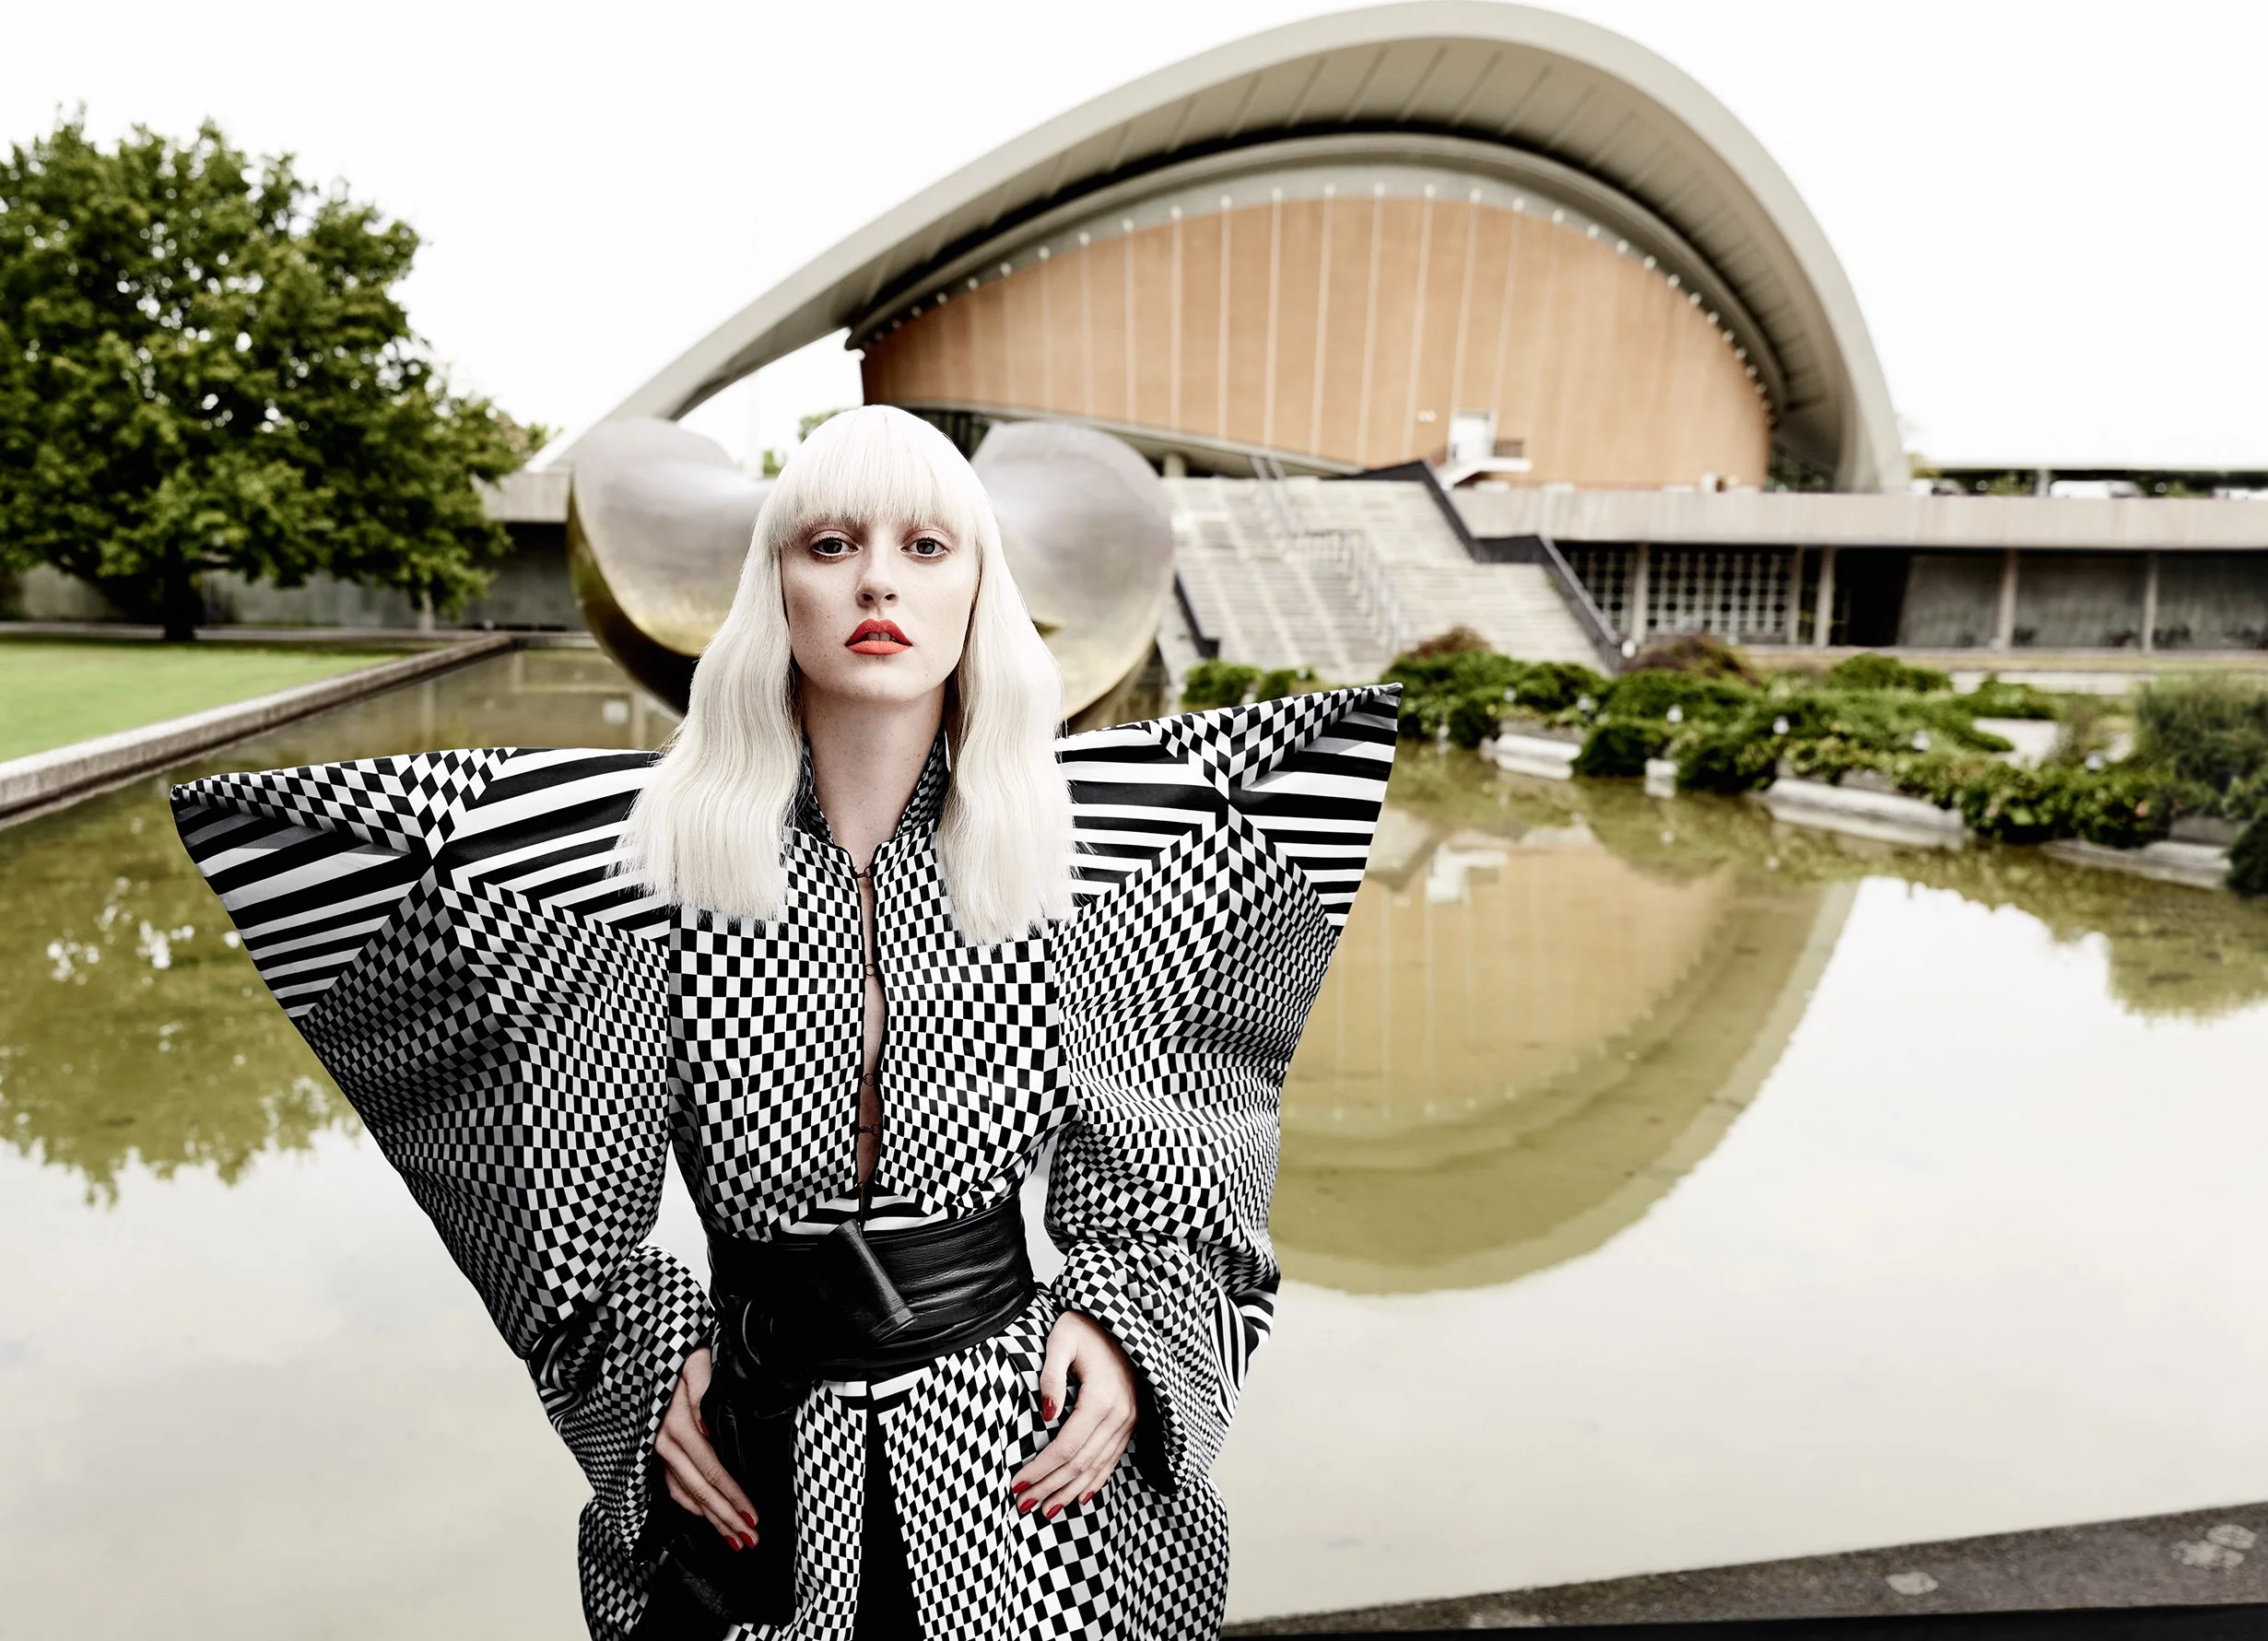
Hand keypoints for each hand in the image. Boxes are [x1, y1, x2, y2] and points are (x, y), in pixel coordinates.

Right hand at [656, 1347, 758, 1549]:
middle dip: (725, 1519)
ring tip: (733, 1539)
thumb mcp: (693, 1361)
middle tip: (750, 1541)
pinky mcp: (649, 1452)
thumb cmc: (675, 1354)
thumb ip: (703, 1390)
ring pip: (684, 1494)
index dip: (732, 1496)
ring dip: (709, 1519)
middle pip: (699, 1490)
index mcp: (676, 1424)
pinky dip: (687, 1504)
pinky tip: (703, 1515)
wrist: (636, 1350)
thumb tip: (709, 1427)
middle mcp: (662, 1442)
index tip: (753, 1518)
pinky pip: (669, 1486)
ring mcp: (654, 1450)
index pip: (712, 1469)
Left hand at [1010, 1309, 1137, 1518]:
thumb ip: (1051, 1376)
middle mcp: (1120, 1414)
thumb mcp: (1062, 1340)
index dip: (1040, 1470)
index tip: (1016, 1484)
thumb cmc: (1085, 1326)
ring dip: (1069, 1492)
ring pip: (1097, 1468)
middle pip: (1080, 1464)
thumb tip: (1046, 1415)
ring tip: (1045, 1511)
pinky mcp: (1131, 1421)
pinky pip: (1113, 1460)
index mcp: (1101, 1398)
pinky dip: (1095, 1482)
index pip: (1066, 1447)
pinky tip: (1079, 1498)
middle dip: (1049, 1488)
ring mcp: (1129, 1420)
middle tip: (1022, 1505)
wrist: (1120, 1317)